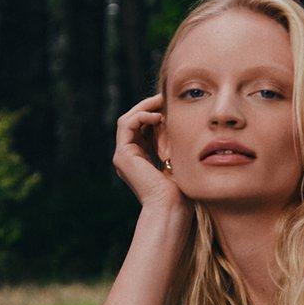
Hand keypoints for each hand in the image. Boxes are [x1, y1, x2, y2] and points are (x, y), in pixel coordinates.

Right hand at [112, 93, 188, 217]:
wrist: (171, 208)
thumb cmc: (180, 191)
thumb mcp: (177, 160)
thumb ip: (173, 142)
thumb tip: (180, 122)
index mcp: (140, 159)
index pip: (143, 128)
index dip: (156, 113)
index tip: (171, 105)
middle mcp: (128, 157)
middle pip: (133, 121)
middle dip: (149, 107)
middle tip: (165, 96)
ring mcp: (123, 156)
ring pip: (128, 119)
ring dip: (144, 107)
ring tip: (161, 102)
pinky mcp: (122, 155)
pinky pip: (127, 124)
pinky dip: (141, 116)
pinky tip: (158, 116)